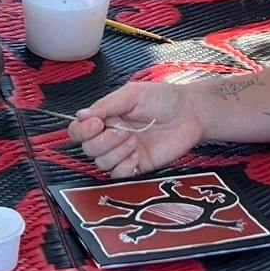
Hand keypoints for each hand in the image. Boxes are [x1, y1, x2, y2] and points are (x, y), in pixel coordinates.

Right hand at [70, 82, 202, 177]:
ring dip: (116, 153)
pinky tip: (137, 155)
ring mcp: (123, 152)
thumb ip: (106, 105)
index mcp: (106, 117)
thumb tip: (81, 115)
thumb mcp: (132, 94)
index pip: (78, 130)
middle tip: (123, 131)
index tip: (96, 124)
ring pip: (101, 164)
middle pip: (88, 150)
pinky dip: (124, 167)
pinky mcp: (137, 166)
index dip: (82, 131)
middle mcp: (111, 136)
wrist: (190, 113)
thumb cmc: (164, 98)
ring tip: (134, 140)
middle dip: (103, 142)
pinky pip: (119, 176)